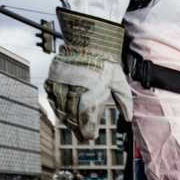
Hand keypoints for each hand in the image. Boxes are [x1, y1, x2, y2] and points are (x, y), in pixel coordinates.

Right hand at [44, 8, 131, 141]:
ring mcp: (60, 87)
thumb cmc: (107, 63)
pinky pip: (52, 98)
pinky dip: (57, 106)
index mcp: (90, 98)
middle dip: (78, 129)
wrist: (89, 42)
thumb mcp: (120, 84)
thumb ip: (124, 103)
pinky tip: (63, 109)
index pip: (86, 123)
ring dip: (67, 120)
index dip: (88, 133)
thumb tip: (128, 119)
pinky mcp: (52, 79)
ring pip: (60, 111)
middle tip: (83, 135)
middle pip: (72, 120)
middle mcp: (73, 94)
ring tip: (74, 124)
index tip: (91, 137)